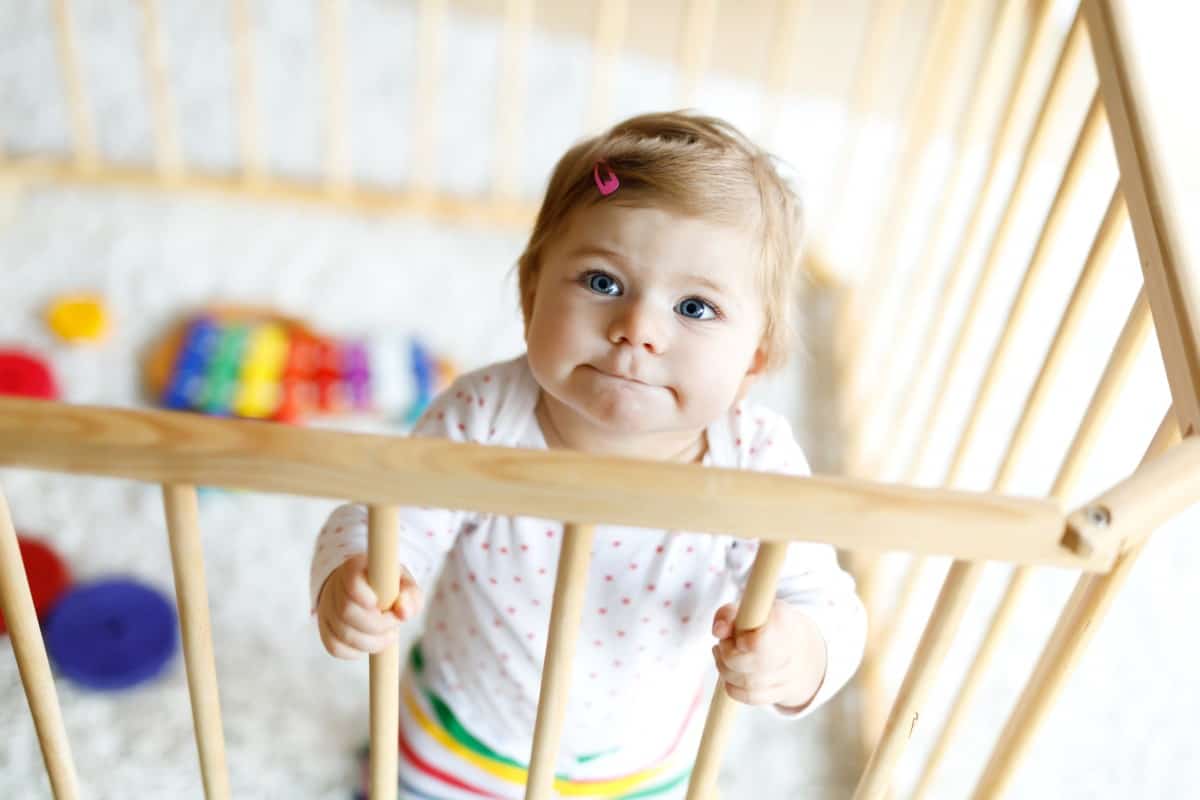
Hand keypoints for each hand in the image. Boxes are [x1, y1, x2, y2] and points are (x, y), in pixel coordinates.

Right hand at [316, 554, 422, 658]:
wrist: (370, 590)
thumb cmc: (389, 586)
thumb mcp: (404, 584)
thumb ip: (410, 596)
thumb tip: (404, 612)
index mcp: (355, 568)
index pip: (350, 580)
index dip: (361, 594)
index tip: (377, 603)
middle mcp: (335, 588)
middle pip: (346, 612)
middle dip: (377, 625)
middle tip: (395, 624)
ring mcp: (327, 609)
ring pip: (342, 634)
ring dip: (371, 641)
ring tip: (389, 635)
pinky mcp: (325, 629)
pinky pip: (334, 648)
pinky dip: (356, 652)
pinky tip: (371, 643)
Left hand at [711, 599, 826, 710]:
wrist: (796, 642)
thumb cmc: (764, 621)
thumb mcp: (747, 608)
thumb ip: (728, 614)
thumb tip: (718, 631)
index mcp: (783, 623)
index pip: (764, 641)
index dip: (746, 643)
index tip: (738, 639)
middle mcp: (790, 651)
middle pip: (755, 665)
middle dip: (728, 656)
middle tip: (722, 644)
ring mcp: (788, 675)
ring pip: (750, 683)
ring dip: (725, 670)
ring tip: (721, 654)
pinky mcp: (780, 692)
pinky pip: (752, 697)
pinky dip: (733, 688)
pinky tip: (728, 674)